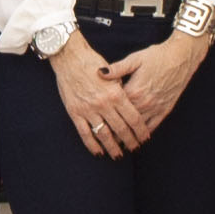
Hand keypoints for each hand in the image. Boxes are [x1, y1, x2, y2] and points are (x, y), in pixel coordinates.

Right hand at [53, 38, 142, 157]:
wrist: (69, 57)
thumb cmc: (92, 62)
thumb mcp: (113, 74)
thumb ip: (121, 90)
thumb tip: (129, 105)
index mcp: (116, 94)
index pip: (133, 118)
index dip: (141, 130)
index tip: (145, 138)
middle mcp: (104, 104)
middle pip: (121, 129)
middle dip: (130, 141)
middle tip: (135, 149)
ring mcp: (88, 110)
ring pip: (104, 135)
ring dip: (113, 147)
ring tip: (118, 155)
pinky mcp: (75, 112)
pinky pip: (85, 133)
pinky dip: (92, 145)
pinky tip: (98, 152)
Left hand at [109, 33, 207, 146]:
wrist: (181, 58)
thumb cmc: (157, 56)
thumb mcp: (135, 59)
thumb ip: (117, 69)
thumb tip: (99, 72)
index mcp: (133, 90)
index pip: (114, 108)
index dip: (104, 117)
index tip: (95, 124)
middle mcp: (144, 102)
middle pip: (124, 121)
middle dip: (113, 131)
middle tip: (102, 141)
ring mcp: (155, 107)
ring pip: (138, 128)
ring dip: (128, 137)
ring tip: (117, 147)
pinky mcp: (165, 110)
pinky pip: (152, 126)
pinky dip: (144, 134)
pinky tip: (138, 140)